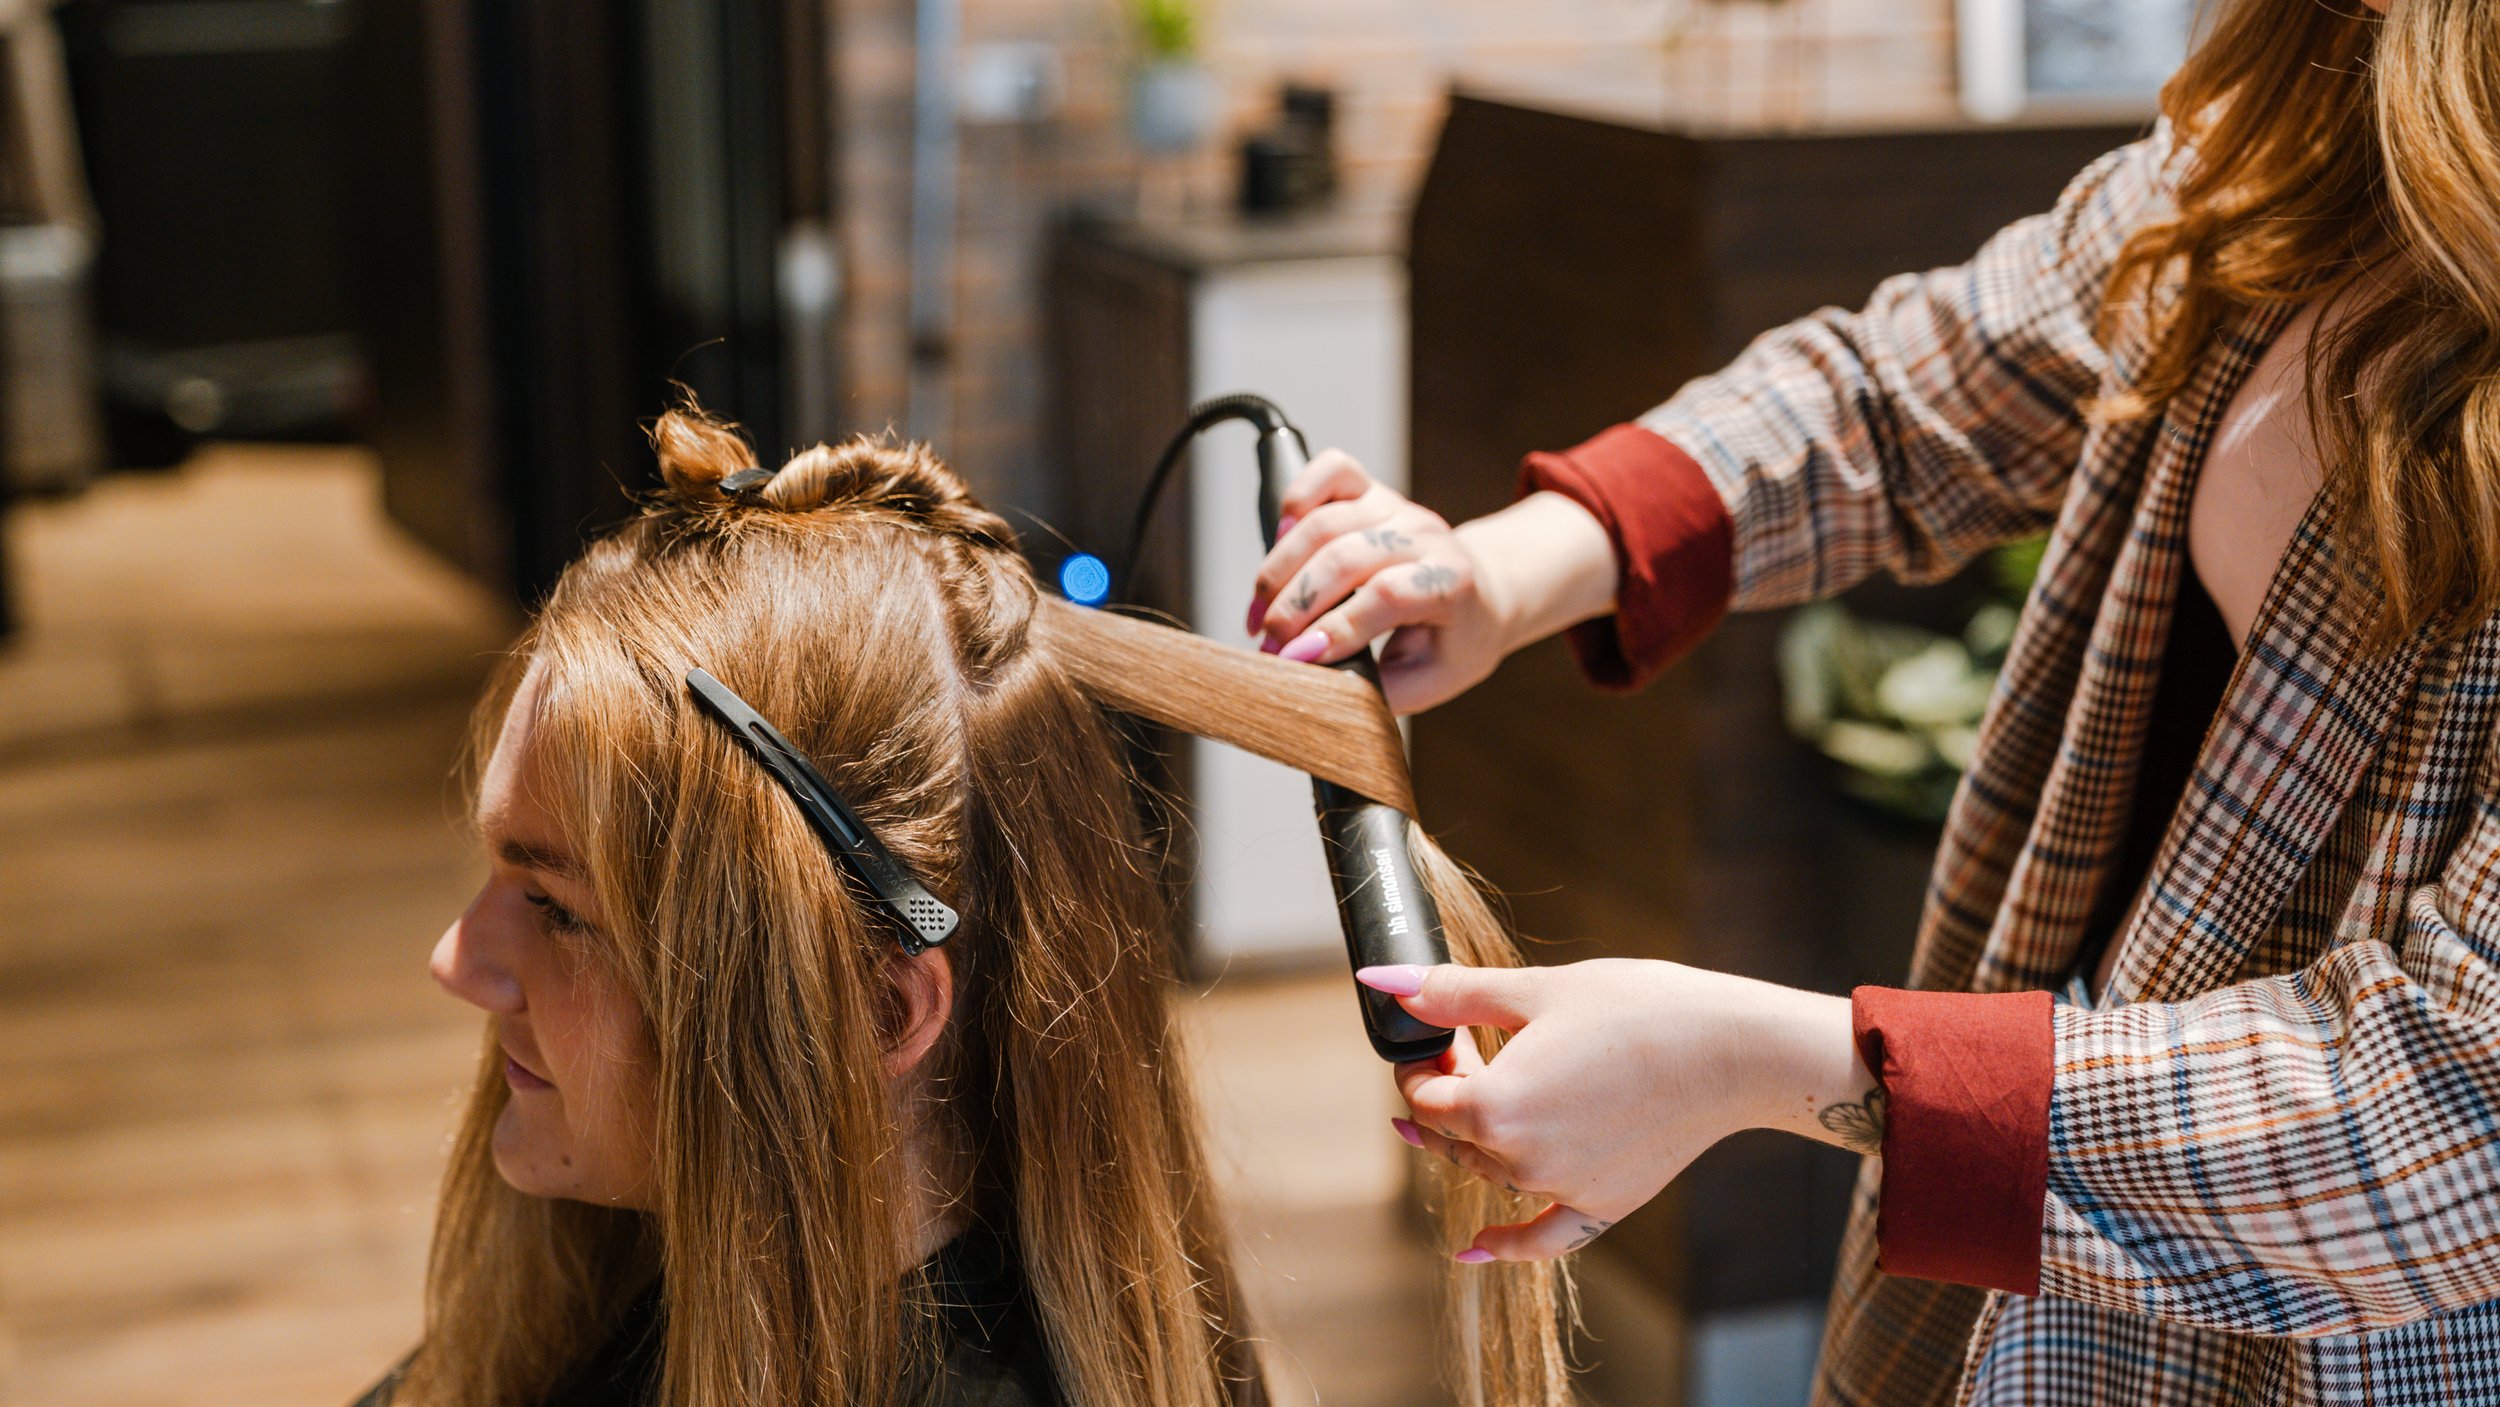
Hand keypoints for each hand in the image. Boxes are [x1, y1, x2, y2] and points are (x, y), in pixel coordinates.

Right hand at [1246, 450, 1616, 714]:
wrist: (1481, 595)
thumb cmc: (1455, 642)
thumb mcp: (1431, 681)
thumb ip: (1380, 689)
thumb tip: (1316, 687)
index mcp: (1451, 583)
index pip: (1386, 596)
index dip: (1335, 628)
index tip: (1294, 660)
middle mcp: (1425, 536)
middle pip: (1345, 557)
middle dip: (1294, 607)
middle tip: (1268, 648)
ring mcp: (1396, 508)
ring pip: (1324, 521)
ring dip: (1278, 572)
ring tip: (1259, 617)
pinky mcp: (1371, 490)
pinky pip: (1330, 471)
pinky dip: (1296, 498)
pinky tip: (1278, 542)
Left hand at [1359, 959, 1874, 1261]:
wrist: (1734, 1050)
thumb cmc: (1639, 1008)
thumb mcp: (1536, 990)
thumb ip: (1452, 993)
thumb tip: (1383, 981)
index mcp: (1495, 1104)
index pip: (1424, 1096)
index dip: (1422, 1063)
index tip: (1441, 1036)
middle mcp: (1520, 1158)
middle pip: (1452, 1135)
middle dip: (1447, 1095)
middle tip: (1465, 1051)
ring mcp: (1560, 1187)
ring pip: (1490, 1172)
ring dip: (1476, 1141)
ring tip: (1488, 1095)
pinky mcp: (1601, 1204)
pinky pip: (1540, 1239)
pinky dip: (1503, 1246)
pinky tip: (1472, 1250)